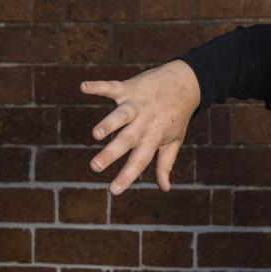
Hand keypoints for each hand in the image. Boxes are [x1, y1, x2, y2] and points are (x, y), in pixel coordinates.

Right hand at [81, 59, 200, 194]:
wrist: (186, 81)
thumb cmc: (177, 115)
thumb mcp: (175, 140)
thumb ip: (166, 164)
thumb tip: (165, 188)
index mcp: (154, 137)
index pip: (140, 160)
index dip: (128, 175)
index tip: (113, 190)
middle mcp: (145, 122)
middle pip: (127, 139)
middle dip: (111, 153)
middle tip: (95, 166)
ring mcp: (137, 104)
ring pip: (122, 115)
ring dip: (109, 123)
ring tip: (96, 134)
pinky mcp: (129, 88)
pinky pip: (112, 87)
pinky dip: (98, 86)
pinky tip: (84, 87)